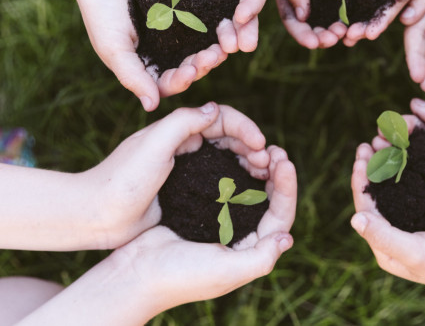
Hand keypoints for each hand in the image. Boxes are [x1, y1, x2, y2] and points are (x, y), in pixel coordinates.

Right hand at [73, 0, 266, 110]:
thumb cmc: (99, 8)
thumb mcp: (113, 46)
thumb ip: (132, 76)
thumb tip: (152, 107)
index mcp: (147, 67)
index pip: (168, 84)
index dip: (181, 81)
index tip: (191, 72)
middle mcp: (165, 52)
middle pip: (189, 68)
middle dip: (202, 65)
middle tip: (214, 57)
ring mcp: (177, 32)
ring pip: (200, 47)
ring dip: (213, 50)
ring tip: (223, 45)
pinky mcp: (187, 10)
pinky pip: (205, 22)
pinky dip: (215, 26)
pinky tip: (226, 22)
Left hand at [82, 103, 283, 248]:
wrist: (97, 216)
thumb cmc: (122, 178)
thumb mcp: (154, 144)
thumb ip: (184, 122)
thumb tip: (216, 109)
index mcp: (177, 128)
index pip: (221, 118)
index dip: (244, 128)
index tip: (260, 145)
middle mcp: (183, 144)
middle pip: (228, 138)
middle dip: (252, 146)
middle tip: (268, 164)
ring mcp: (185, 168)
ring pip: (227, 159)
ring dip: (248, 163)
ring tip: (265, 176)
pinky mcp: (185, 190)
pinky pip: (218, 181)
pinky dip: (238, 183)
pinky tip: (250, 193)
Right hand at [108, 140, 295, 309]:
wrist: (136, 272)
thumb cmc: (181, 276)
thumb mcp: (225, 271)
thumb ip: (259, 259)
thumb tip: (287, 238)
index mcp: (251, 251)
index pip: (280, 216)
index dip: (287, 189)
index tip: (285, 161)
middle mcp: (242, 236)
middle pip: (269, 201)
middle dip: (277, 174)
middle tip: (276, 150)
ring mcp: (223, 222)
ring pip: (251, 190)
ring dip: (259, 169)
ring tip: (262, 149)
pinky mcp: (204, 210)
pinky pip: (227, 185)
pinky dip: (235, 169)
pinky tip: (235, 154)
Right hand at [275, 0, 351, 48]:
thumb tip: (302, 17)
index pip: (293, 22)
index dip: (302, 35)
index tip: (313, 43)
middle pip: (312, 28)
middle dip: (321, 37)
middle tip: (334, 39)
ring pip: (331, 22)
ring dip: (337, 32)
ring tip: (346, 34)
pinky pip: (348, 10)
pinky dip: (351, 20)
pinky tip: (358, 24)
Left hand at [342, 0, 423, 46]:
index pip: (398, 5)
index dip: (384, 20)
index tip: (371, 34)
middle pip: (381, 12)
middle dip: (366, 27)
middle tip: (351, 39)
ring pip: (366, 8)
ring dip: (354, 23)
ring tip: (340, 36)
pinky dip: (344, 8)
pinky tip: (331, 19)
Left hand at [350, 128, 424, 295]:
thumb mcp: (416, 253)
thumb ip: (385, 237)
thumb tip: (355, 218)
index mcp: (386, 248)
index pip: (365, 211)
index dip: (360, 185)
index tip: (360, 160)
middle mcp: (395, 236)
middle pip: (376, 198)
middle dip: (369, 171)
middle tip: (367, 146)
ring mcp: (413, 224)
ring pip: (392, 190)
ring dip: (385, 168)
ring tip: (381, 145)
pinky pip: (413, 188)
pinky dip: (407, 170)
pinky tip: (407, 154)